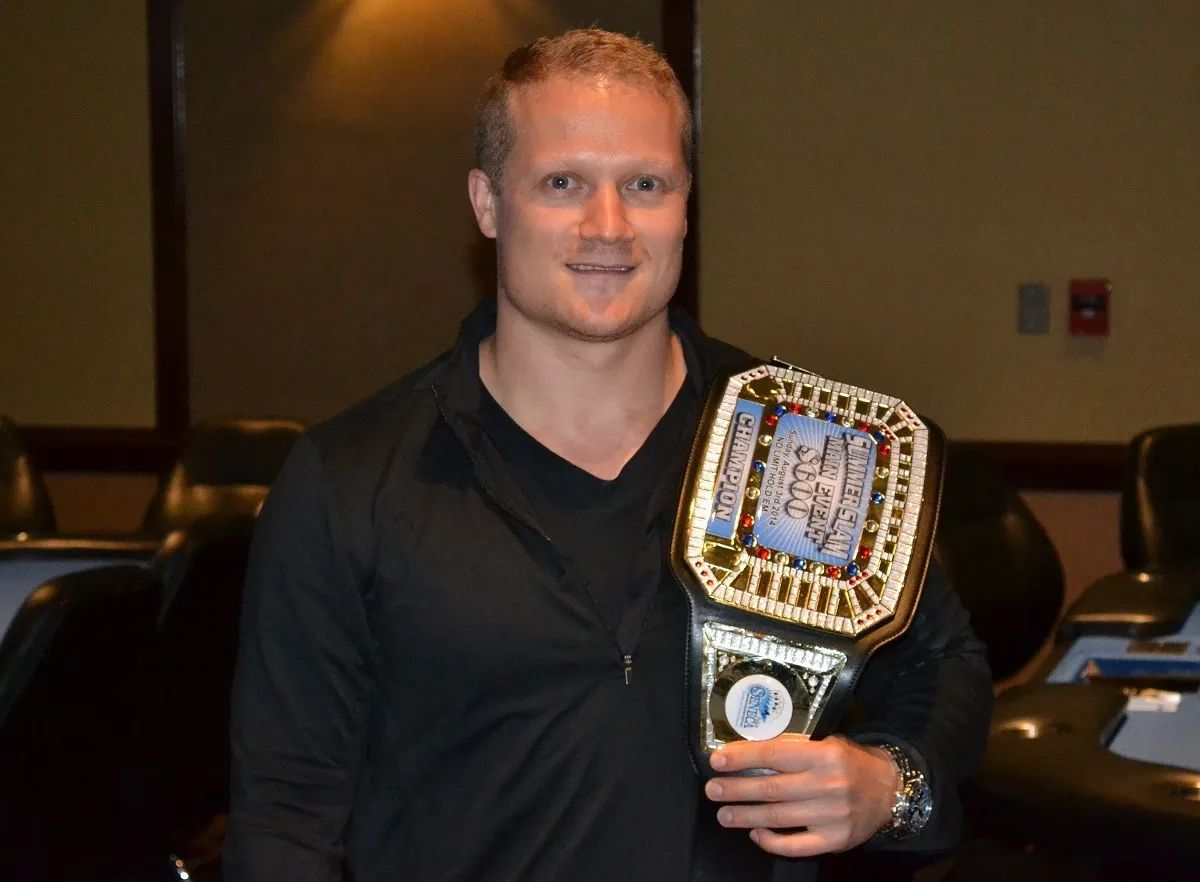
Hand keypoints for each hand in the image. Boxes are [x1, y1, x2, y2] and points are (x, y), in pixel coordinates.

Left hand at [705, 734, 898, 857]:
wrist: (889, 789)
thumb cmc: (850, 762)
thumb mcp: (826, 743)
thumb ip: (794, 749)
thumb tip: (748, 754)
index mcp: (824, 755)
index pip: (774, 755)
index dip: (742, 758)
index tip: (717, 761)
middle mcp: (827, 785)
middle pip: (771, 789)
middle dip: (736, 790)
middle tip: (713, 790)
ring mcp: (832, 816)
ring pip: (778, 818)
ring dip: (746, 816)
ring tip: (724, 814)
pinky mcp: (836, 840)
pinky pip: (796, 845)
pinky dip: (772, 842)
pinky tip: (756, 834)